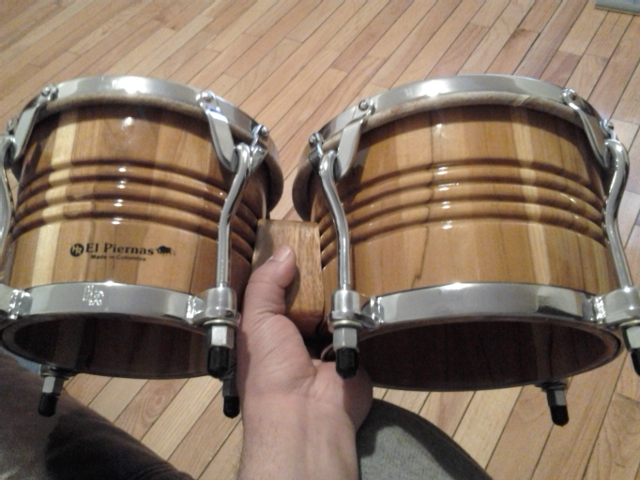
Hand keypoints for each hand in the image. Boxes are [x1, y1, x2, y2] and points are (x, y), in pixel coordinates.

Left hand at [236, 245, 371, 478]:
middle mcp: (292, 334)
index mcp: (265, 329)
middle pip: (303, 294)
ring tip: (340, 255)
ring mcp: (322, 341)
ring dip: (333, 288)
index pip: (271, 290)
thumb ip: (266, 284)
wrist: (308, 414)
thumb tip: (285, 251)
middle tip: (320, 240)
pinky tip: (357, 286)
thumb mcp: (256, 320)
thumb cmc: (270, 369)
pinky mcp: (350, 348)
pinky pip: (354, 319)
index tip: (290, 236)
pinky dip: (355, 307)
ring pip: (329, 304)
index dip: (278, 267)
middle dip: (309, 274)